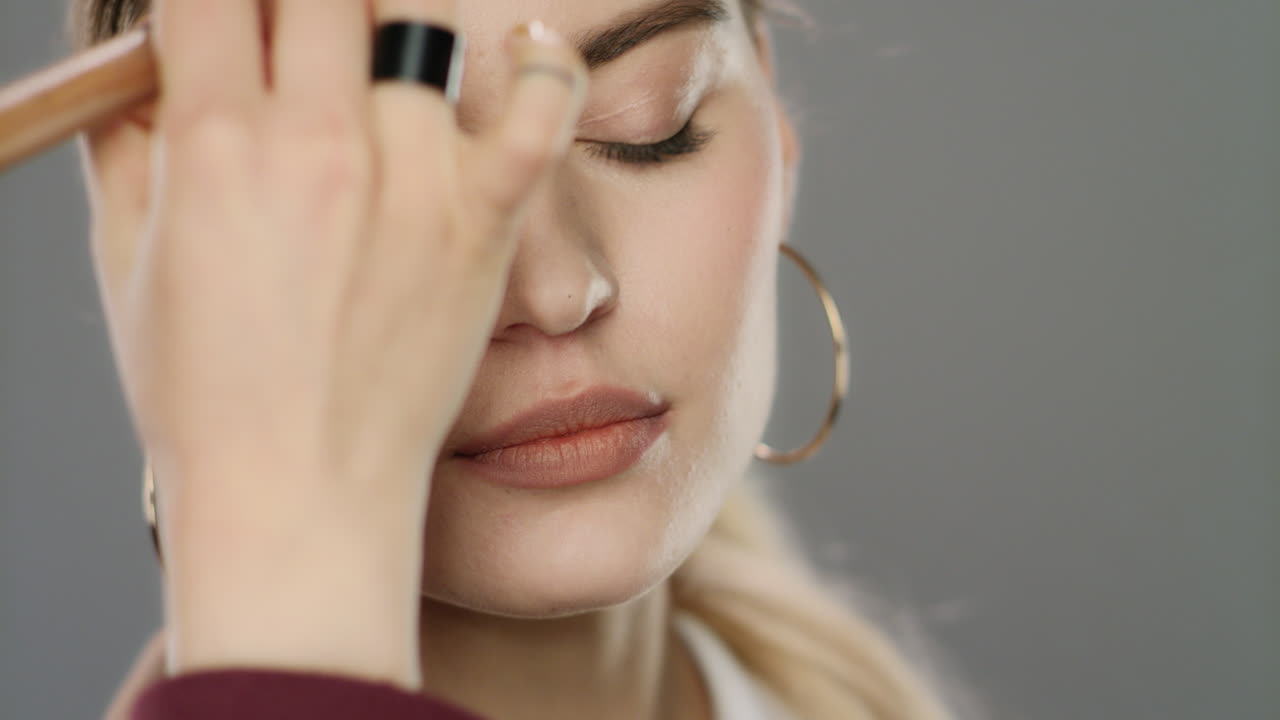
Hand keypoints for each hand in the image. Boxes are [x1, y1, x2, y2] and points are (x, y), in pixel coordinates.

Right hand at [80, 0, 586, 689]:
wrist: (301, 490)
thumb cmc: (208, 394)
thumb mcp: (131, 262)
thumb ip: (130, 146)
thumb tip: (141, 74)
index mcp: (214, 143)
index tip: (227, 22)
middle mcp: (318, 141)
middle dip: (299, 5)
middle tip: (300, 41)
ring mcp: (413, 177)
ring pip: (418, 26)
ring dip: (388, 35)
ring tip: (373, 73)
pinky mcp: (484, 220)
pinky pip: (541, 107)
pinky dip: (544, 66)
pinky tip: (529, 47)